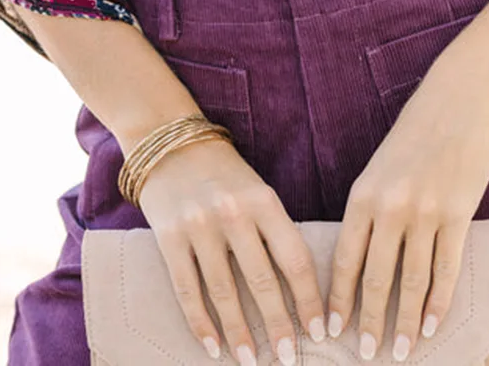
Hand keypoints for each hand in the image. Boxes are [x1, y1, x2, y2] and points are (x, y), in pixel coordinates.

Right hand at [138, 136, 326, 365]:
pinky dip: (201, 323)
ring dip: (239, 333)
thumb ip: (274, 231)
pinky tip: (214, 347)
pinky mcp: (169, 238)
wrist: (170, 143)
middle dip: (278, 325)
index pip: (294, 257)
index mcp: (264, 200)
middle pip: (262, 280)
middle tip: (289, 358)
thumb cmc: (224, 174)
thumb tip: (299, 290)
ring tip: (252, 361)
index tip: (319, 332)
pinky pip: (187, 289)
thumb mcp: (257, 191)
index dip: (309, 299)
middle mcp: (233, 212)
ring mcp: (199, 225)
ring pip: (224, 292)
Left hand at [325, 73, 488, 361]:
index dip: (337, 299)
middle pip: (376, 278)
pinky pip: (446, 268)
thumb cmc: (417, 131)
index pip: (343, 258)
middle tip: (364, 354)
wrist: (460, 98)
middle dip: (369, 322)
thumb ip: (371, 207)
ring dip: (406, 321)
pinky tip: (432, 325)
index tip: (330, 330)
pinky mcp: (459, 213)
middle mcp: (390, 206)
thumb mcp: (380, 165)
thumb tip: (361, 258)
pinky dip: (438, 302)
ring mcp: (426, 212)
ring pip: (412, 281)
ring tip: (402, 350)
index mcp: (363, 193)